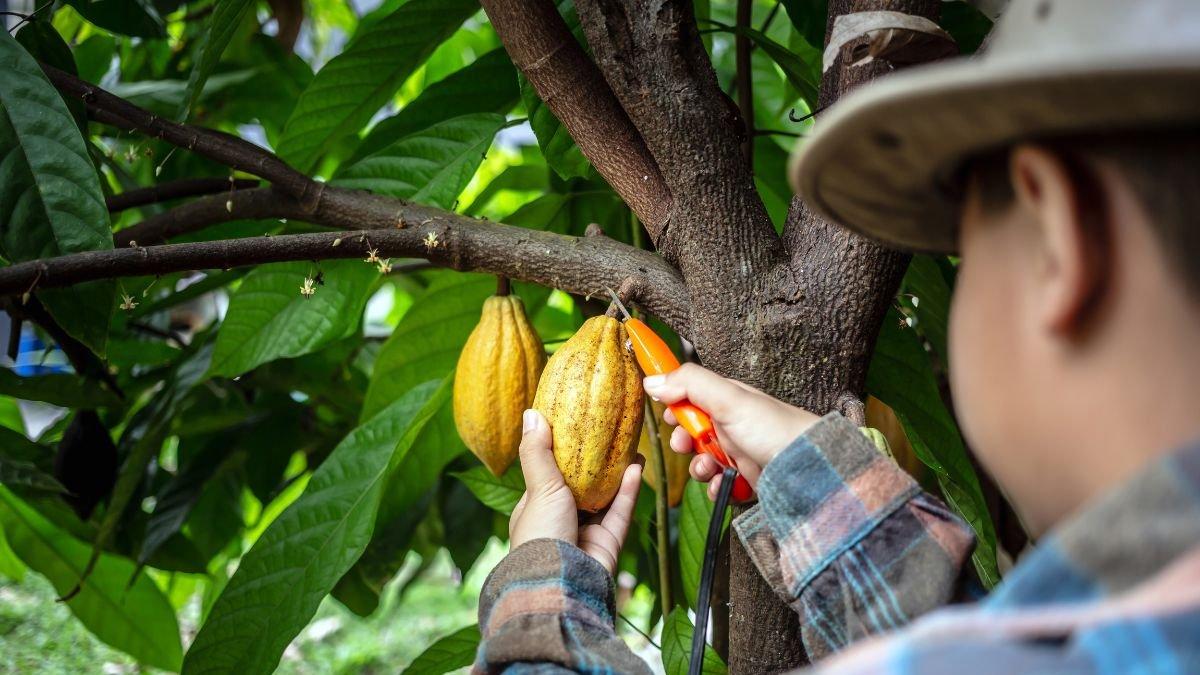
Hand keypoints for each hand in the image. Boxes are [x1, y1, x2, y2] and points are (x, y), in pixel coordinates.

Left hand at [508, 409, 641, 573]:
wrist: (559, 582)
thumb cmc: (540, 534)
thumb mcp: (537, 487)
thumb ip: (537, 452)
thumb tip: (531, 415)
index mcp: (536, 511)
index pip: (549, 478)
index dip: (562, 456)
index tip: (576, 432)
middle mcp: (560, 522)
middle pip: (582, 488)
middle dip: (596, 465)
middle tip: (610, 437)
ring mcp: (585, 534)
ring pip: (605, 499)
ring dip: (618, 475)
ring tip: (631, 448)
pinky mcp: (608, 544)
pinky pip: (620, 513)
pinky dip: (628, 491)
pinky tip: (637, 467)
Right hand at [642, 363, 819, 499]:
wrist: (809, 469)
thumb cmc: (775, 428)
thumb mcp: (729, 398)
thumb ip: (690, 384)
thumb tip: (652, 380)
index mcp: (727, 400)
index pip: (690, 397)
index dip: (675, 407)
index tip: (669, 416)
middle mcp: (732, 425)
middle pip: (692, 432)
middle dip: (684, 441)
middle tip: (686, 444)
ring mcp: (738, 453)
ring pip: (702, 461)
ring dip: (699, 467)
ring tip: (709, 467)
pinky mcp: (745, 479)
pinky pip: (719, 485)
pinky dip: (717, 487)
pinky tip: (725, 485)